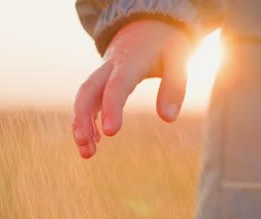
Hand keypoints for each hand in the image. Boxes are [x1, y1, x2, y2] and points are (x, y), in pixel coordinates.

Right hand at [72, 19, 191, 158]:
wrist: (148, 22)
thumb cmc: (166, 42)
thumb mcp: (179, 59)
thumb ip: (175, 87)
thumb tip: (168, 119)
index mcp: (130, 61)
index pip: (117, 85)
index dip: (112, 108)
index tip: (110, 133)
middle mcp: (110, 66)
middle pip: (88, 91)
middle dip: (82, 118)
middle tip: (85, 146)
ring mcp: (103, 73)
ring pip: (84, 97)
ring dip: (82, 124)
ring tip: (87, 153)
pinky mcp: (102, 80)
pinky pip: (89, 100)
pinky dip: (88, 120)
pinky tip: (94, 141)